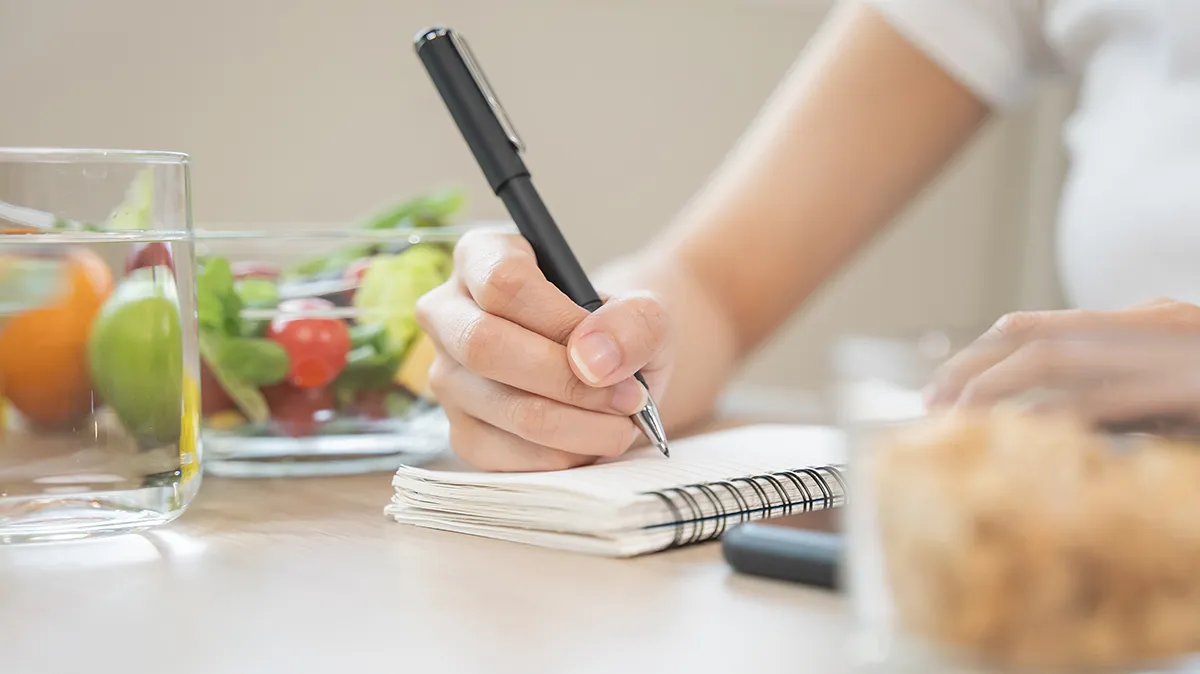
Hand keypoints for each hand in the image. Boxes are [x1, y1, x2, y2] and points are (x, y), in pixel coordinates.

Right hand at [415, 229, 673, 471]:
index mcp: (482, 257)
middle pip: (486, 346)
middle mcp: (448, 315)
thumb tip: (592, 359)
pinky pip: (511, 456)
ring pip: (506, 408)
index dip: (559, 320)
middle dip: (568, 381)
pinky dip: (566, 455)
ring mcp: (449, 379)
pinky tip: (593, 439)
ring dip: (580, 425)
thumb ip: (633, 322)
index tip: (606, 348)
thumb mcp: (643, 312)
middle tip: (630, 396)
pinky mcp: (462, 435)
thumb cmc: (615, 330)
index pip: (503, 281)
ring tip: (623, 420)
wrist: (609, 372)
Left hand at [925, 299, 1199, 429]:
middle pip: (1035, 340)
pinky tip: (1022, 432)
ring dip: (998, 386)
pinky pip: (1104, 401)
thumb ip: (1117, 403)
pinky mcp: (1185, 389)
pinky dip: (1057, 415)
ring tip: (958, 415)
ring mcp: (1160, 356)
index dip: (986, 354)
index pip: (1044, 329)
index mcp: (1140, 325)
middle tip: (932, 401)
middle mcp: (1144, 328)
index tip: (945, 382)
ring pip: (1056, 361)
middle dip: (974, 368)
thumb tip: (1057, 421)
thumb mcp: (1170, 396)